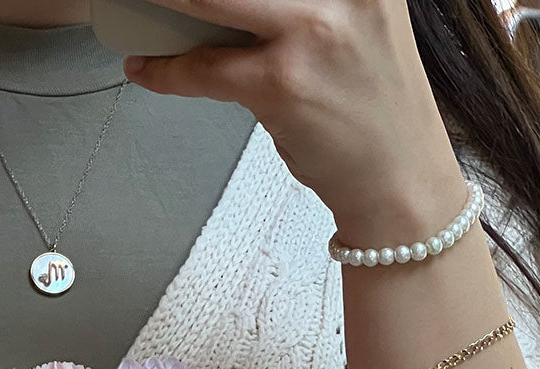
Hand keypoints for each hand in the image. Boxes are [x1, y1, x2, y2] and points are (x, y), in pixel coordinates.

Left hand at [122, 0, 466, 238]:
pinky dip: (167, 70)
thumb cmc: (373, 107)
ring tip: (139, 5)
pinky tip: (145, 67)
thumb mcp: (359, 25)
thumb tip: (228, 8)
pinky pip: (205, 68)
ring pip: (212, 0)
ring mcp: (312, 31)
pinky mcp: (281, 82)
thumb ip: (309, 5)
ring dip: (167, 2)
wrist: (399, 179)